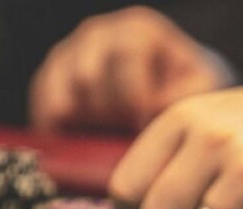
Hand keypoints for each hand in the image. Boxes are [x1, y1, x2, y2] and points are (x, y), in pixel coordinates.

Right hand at [29, 5, 223, 132]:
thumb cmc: (183, 86)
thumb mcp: (198, 85)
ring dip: (83, 121)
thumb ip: (187, 94)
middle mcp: (98, 35)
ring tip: (104, 137)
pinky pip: (44, 104)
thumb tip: (158, 109)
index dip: (134, 97)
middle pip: (89, 75)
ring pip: (61, 90)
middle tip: (121, 136)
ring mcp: (70, 54)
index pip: (126, 57)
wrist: (162, 86)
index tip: (142, 126)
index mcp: (137, 31)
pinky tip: (78, 142)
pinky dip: (58, 127)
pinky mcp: (50, 78)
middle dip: (108, 113)